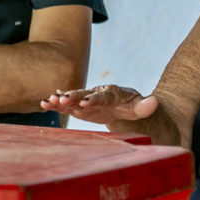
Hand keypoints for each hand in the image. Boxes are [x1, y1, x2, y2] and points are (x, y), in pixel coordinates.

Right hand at [40, 84, 158, 125]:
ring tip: (47, 102)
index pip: (102, 96)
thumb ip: (147, 105)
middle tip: (61, 100)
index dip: (94, 99)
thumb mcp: (142, 106)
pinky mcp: (80, 106)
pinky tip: (44, 104)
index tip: (85, 104)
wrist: (125, 104)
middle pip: (83, 94)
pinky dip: (56, 104)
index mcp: (111, 93)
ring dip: (60, 100)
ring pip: (72, 98)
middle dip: (72, 97)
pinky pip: (68, 105)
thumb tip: (155, 102)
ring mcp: (87, 99)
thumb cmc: (134, 105)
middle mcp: (96, 93)